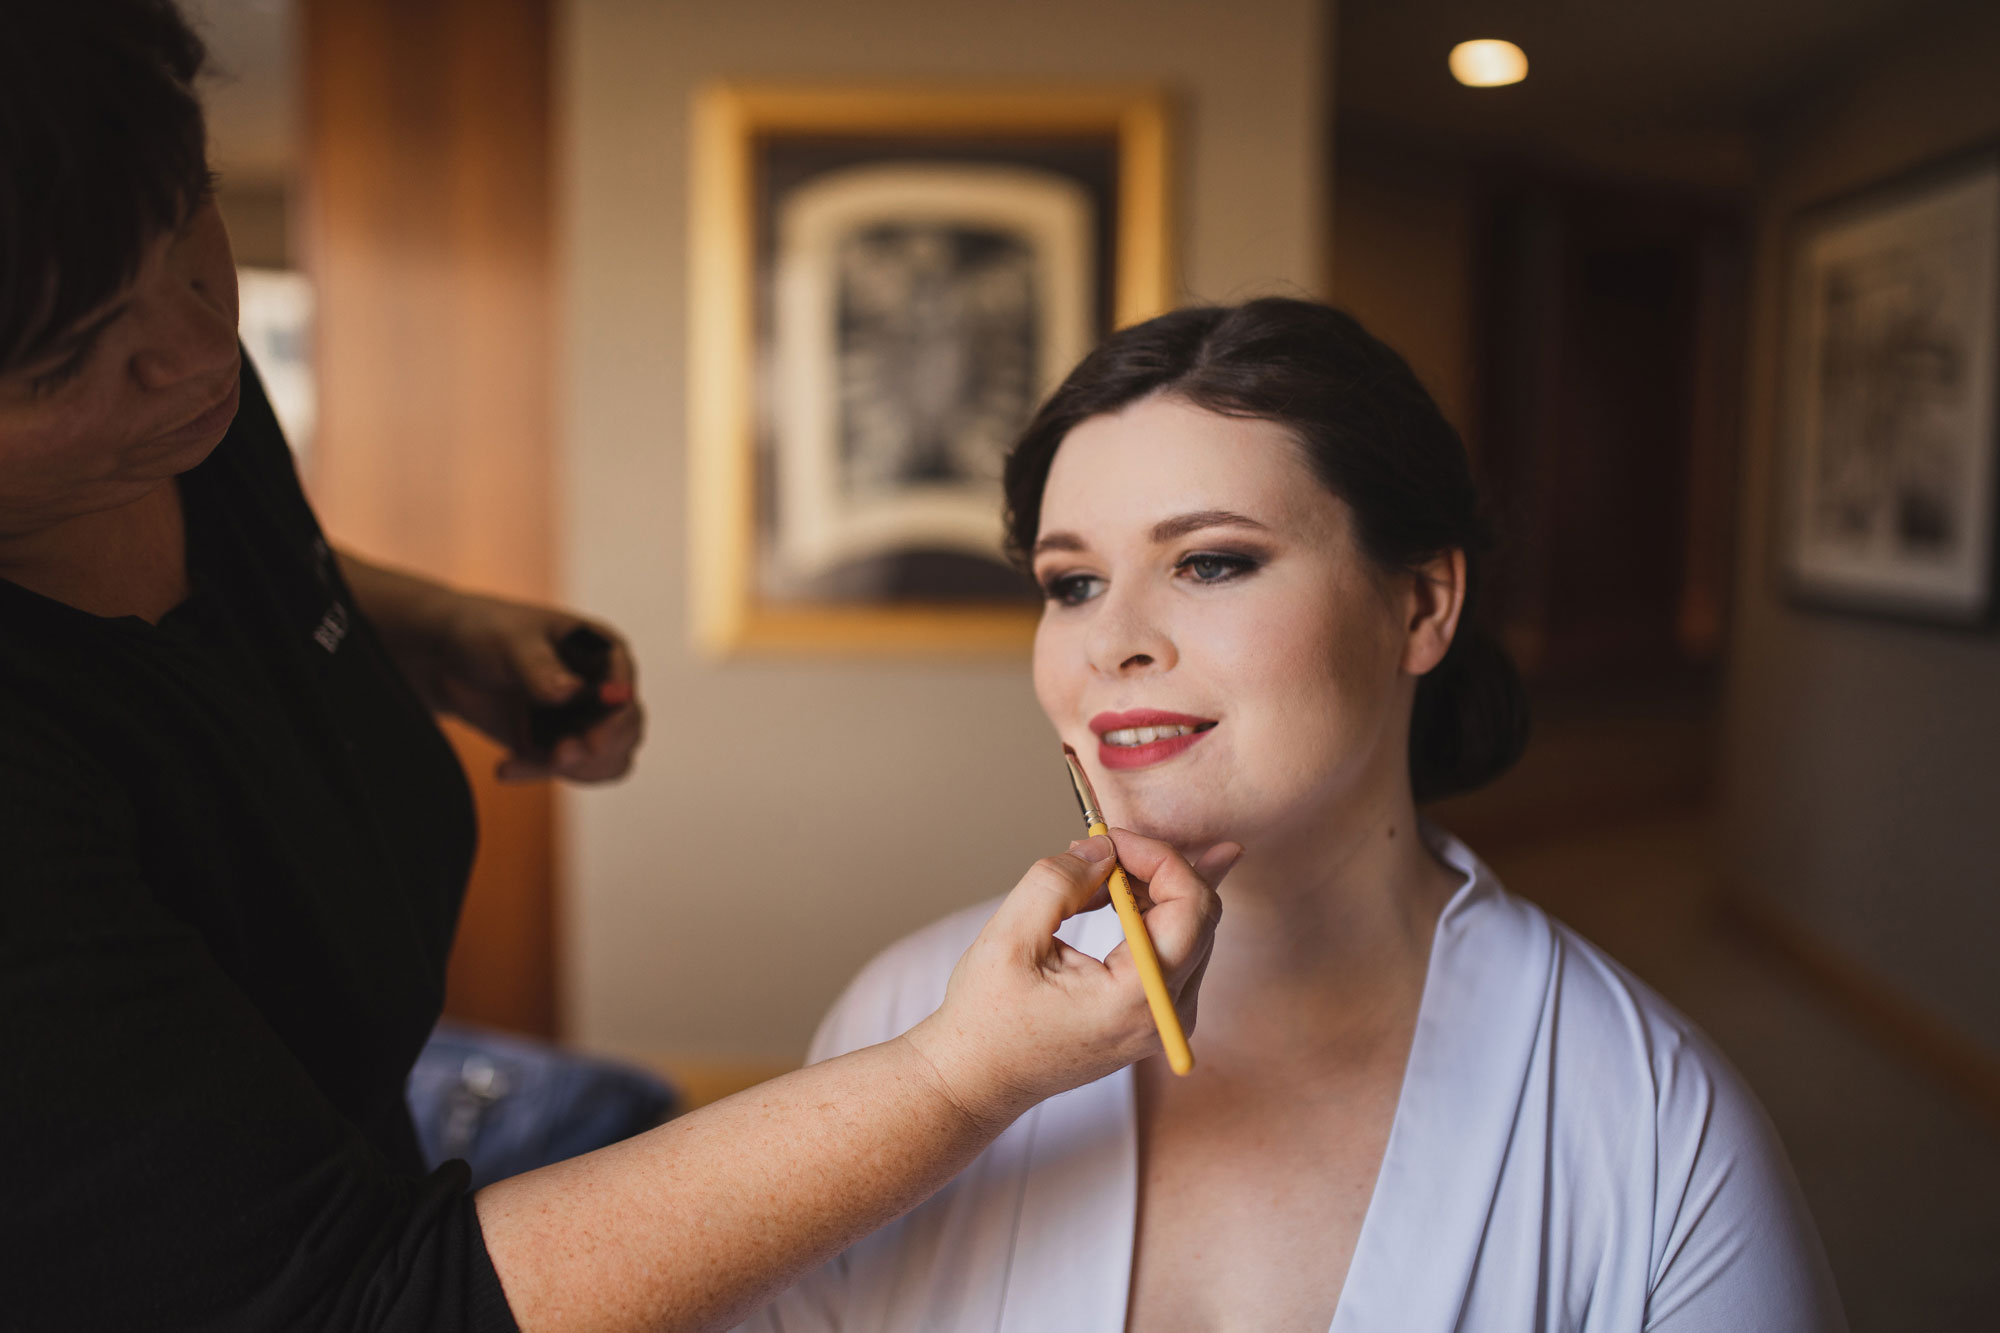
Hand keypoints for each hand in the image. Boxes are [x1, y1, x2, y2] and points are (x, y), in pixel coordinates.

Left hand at [426, 590, 645, 783]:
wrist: (444, 656)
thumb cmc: (484, 632)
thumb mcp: (510, 643)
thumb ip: (540, 668)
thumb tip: (571, 692)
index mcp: (604, 650)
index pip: (624, 691)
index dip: (616, 720)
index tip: (590, 743)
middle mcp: (603, 686)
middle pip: (626, 731)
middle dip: (596, 749)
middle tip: (558, 756)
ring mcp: (583, 718)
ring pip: (606, 759)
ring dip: (573, 768)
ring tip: (520, 761)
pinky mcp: (559, 743)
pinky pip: (569, 770)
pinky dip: (541, 773)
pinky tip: (506, 766)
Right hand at [902, 828, 1235, 1130]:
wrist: (979, 1080)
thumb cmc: (988, 1019)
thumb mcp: (1010, 938)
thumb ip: (1057, 881)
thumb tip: (1103, 849)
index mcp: (1138, 999)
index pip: (1191, 906)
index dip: (1157, 857)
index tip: (1109, 838)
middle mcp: (1168, 1015)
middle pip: (1199, 913)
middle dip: (1154, 867)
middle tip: (1101, 848)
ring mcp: (1168, 1021)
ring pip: (1190, 927)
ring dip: (1148, 888)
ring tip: (1092, 876)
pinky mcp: (1156, 1018)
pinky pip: (1174, 949)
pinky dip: (1146, 913)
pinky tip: (1112, 895)